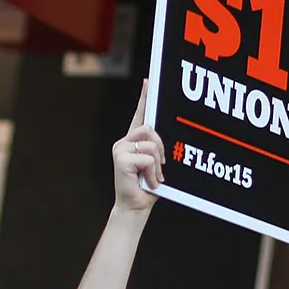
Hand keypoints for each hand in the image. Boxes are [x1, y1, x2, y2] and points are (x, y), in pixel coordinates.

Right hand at [112, 80, 164, 212]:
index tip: (149, 80)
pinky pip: (148, 158)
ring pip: (151, 143)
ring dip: (158, 164)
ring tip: (154, 177)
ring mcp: (121, 149)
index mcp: (134, 141)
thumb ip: (159, 150)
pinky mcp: (121, 159)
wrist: (135, 208)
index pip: (141, 114)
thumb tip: (168, 141)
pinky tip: (148, 182)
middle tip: (161, 167)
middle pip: (150, 128)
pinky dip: (154, 173)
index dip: (145, 97)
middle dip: (161, 148)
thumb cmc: (148, 188)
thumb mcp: (158, 166)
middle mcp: (125, 141)